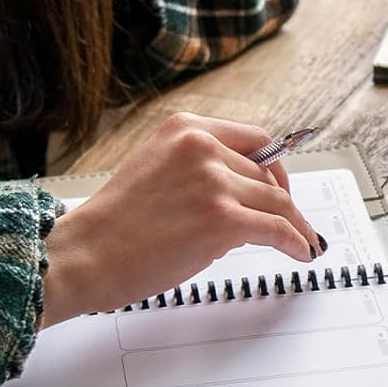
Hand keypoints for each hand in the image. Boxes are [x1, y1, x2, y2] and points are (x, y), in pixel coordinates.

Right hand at [41, 113, 321, 325]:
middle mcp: (202, 148)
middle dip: (281, 201)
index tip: (281, 185)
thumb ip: (197, 172)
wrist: (84, 256)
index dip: (275, 165)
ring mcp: (214, 183)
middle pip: (266, 173)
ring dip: (296, 225)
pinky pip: (278, 229)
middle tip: (292, 222)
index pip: (253, 139)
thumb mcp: (156, 172)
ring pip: (277, 202)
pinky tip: (301, 252)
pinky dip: (296, 241)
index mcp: (185, 130)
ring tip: (304, 242)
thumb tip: (244, 196)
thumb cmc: (113, 226)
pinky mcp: (224, 220)